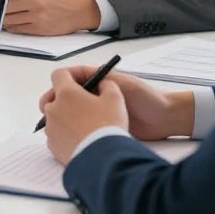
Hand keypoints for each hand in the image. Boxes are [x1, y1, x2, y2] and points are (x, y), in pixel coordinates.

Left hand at [3, 0, 100, 34]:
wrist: (78, 11)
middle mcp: (36, 1)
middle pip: (7, 5)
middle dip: (0, 7)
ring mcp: (37, 16)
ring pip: (10, 18)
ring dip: (4, 18)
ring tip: (3, 15)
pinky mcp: (39, 28)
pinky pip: (17, 28)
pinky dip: (11, 26)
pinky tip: (12, 21)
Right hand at [40, 65, 194, 141]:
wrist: (166, 119)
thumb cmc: (147, 97)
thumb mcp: (123, 84)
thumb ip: (102, 80)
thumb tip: (75, 77)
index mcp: (99, 80)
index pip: (72, 77)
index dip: (60, 84)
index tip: (53, 94)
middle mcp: (96, 94)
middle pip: (68, 95)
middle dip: (57, 102)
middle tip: (48, 112)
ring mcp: (98, 111)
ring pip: (73, 112)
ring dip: (63, 117)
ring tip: (56, 126)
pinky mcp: (102, 126)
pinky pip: (83, 126)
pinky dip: (73, 130)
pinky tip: (69, 136)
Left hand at [40, 68, 127, 163]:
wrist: (103, 160)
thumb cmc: (109, 125)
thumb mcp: (115, 98)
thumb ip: (107, 84)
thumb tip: (101, 83)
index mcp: (66, 93)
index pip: (59, 74)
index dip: (70, 75)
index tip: (81, 81)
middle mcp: (53, 108)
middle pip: (54, 97)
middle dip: (65, 99)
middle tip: (82, 105)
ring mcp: (51, 129)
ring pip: (54, 117)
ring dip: (66, 117)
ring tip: (85, 126)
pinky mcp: (53, 146)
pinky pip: (56, 135)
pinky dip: (65, 135)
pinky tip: (81, 140)